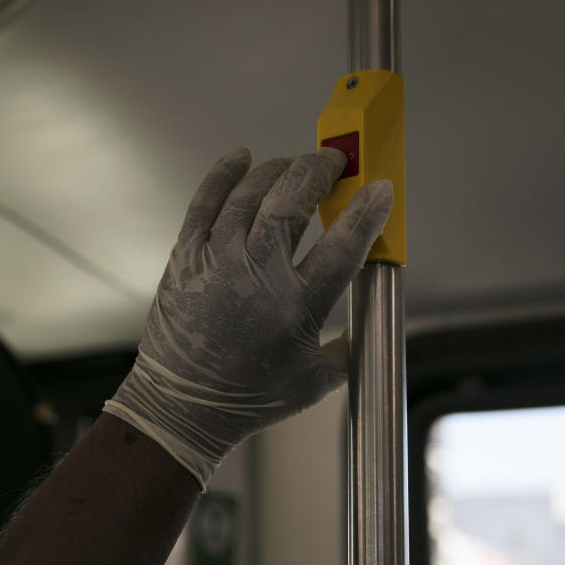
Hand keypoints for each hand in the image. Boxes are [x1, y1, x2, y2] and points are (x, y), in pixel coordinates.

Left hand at [104, 147, 392, 488]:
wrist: (184, 406)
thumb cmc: (253, 397)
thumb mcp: (319, 380)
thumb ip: (352, 345)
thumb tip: (372, 318)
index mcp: (298, 307)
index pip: (344, 244)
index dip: (367, 210)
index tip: (380, 188)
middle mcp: (257, 278)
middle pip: (292, 204)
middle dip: (320, 172)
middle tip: (335, 162)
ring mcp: (217, 263)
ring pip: (251, 194)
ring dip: (279, 170)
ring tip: (297, 164)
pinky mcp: (186, 259)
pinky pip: (205, 202)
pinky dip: (224, 174)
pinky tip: (241, 157)